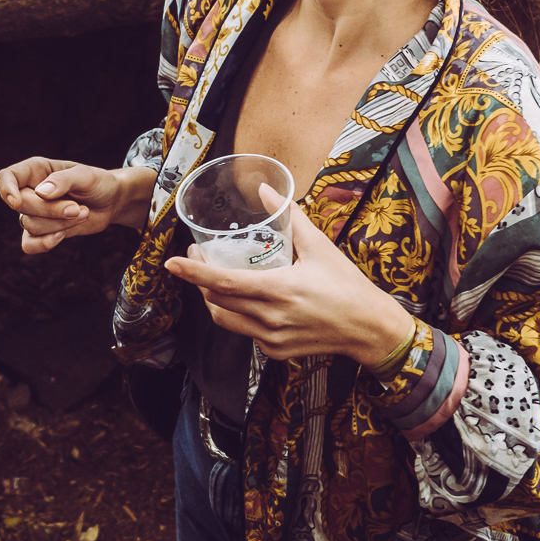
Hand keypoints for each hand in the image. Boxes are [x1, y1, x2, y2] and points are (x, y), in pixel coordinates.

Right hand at [0, 157, 136, 254]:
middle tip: (77, 207)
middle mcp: (29, 191)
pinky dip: (44, 243)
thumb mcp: (85, 176)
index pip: (5, 178)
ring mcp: (33, 213)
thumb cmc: (97, 183)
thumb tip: (41, 193)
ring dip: (59, 223)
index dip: (6, 189)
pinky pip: (29, 244)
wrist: (110, 202)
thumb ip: (63, 180)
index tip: (17, 201)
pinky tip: (62, 236)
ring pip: (30, 225)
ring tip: (81, 213)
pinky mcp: (42, 232)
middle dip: (51, 210)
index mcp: (35, 171)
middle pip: (21, 205)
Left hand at [164, 185, 416, 365]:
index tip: (171, 264)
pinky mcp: (276, 351)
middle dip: (199, 281)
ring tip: (213, 279)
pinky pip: (245, 332)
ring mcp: (271, 339)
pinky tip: (246, 300)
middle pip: (217, 302)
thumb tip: (266, 189)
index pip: (222, 283)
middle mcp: (270, 318)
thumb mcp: (320, 246)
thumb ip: (289, 216)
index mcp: (279, 290)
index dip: (193, 274)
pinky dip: (238, 315)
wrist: (368, 328)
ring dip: (213, 300)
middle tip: (196, 259)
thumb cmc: (347, 286)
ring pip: (226, 320)